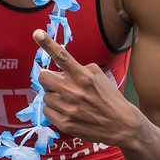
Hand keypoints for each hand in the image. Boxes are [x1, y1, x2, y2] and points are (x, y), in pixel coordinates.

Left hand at [33, 29, 141, 145]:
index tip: (37, 33)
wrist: (122, 126)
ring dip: (53, 97)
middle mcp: (74, 91)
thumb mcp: (99, 77)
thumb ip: (79, 69)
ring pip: (45, 96)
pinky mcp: (65, 123)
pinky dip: (53, 110)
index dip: (47, 43)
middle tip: (56, 83)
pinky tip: (66, 111)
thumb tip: (56, 70)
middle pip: (43, 78)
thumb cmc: (110, 98)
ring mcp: (69, 108)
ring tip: (68, 101)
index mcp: (83, 76)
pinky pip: (46, 111)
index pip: (62, 56)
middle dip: (47, 79)